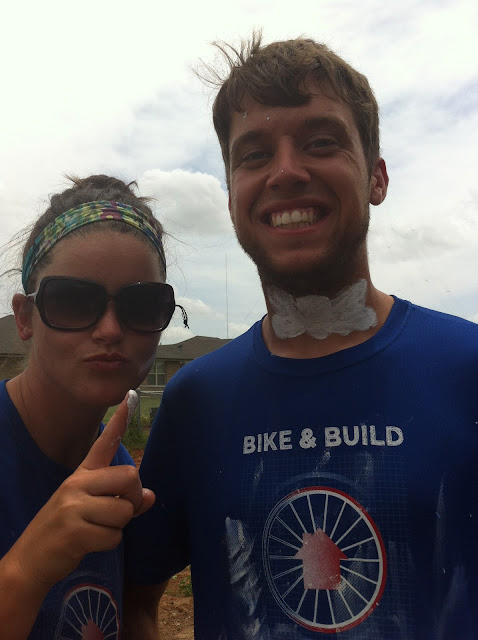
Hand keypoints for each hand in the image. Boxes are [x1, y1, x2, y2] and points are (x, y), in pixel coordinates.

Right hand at [10, 391, 154, 588]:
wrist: (30, 560)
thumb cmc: (66, 530)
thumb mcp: (90, 509)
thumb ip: (121, 499)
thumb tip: (151, 496)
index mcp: (82, 474)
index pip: (104, 441)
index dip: (120, 419)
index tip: (131, 395)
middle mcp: (77, 483)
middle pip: (130, 477)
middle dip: (133, 498)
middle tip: (118, 511)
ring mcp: (73, 506)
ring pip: (125, 510)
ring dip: (118, 526)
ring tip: (96, 530)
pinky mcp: (74, 531)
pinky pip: (114, 536)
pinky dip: (108, 543)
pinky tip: (89, 544)